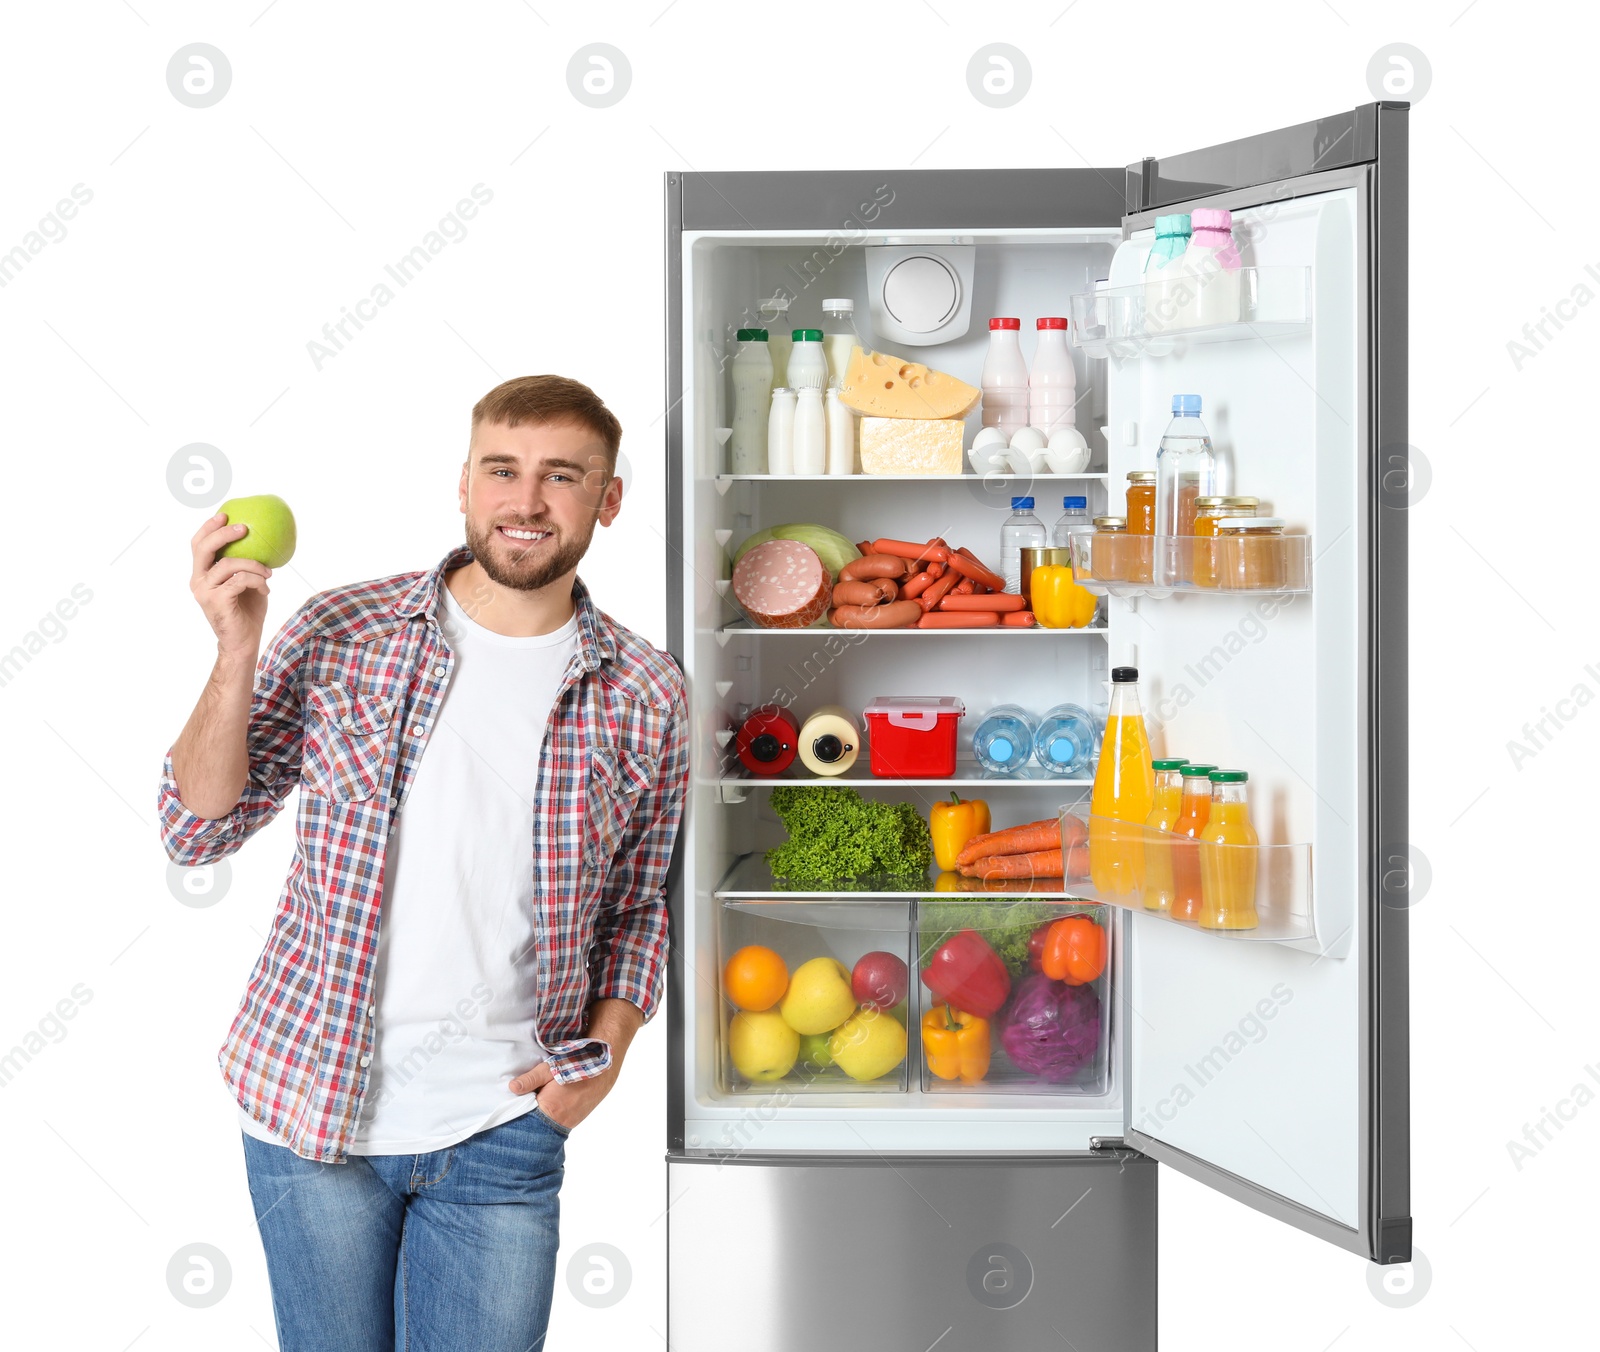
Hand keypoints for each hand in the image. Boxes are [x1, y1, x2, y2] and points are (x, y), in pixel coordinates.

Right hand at [190, 510, 272, 659]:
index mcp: (202, 574)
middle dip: (223, 534)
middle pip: (203, 548)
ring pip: (228, 564)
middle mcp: (198, 581)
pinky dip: (256, 580)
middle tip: (244, 528)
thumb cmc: (247, 612)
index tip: (224, 514)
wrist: (244, 642)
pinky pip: (239, 580)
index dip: (208, 528)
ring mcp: (204, 591)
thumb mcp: (247, 584)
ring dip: (253, 565)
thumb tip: (263, 542)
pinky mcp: (216, 601)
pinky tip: (266, 588)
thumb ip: (246, 565)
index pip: (198, 545)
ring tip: (268, 572)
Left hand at [510, 1057, 619, 1132]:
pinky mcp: (576, 1119)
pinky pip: (558, 1120)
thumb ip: (530, 1080)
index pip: (525, 1120)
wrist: (605, 1067)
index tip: (510, 1108)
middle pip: (537, 1124)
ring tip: (538, 1099)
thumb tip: (511, 1088)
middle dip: (529, 1114)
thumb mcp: (550, 1069)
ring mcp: (570, 1122)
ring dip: (541, 1113)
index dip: (518, 1113)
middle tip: (522, 1101)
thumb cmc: (577, 1066)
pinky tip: (551, 1101)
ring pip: (548, 1122)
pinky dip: (552, 1113)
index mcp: (550, 1112)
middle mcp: (561, 1123)